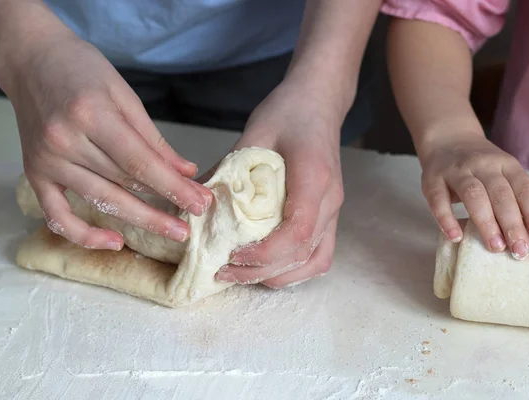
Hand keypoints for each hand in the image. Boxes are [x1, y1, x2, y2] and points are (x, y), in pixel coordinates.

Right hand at [7, 33, 211, 249]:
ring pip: (100, 200)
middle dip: (163, 207)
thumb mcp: (124, 95)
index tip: (199, 203)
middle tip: (191, 226)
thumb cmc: (82, 70)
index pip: (140, 163)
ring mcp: (46, 161)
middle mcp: (65, 141)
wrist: (30, 59)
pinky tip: (114, 242)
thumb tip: (185, 173)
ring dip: (139, 220)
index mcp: (91, 114)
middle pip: (123, 184)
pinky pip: (57, 215)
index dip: (172, 187)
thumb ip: (153, 138)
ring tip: (172, 232)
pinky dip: (83, 235)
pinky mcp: (34, 174)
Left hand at [213, 81, 344, 287]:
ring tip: (244, 274)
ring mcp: (334, 209)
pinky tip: (268, 267)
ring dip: (279, 275)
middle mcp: (330, 199)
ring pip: (316, 261)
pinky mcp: (330, 214)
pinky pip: (320, 254)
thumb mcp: (253, 134)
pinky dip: (295, 269)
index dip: (264, 253)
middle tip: (224, 272)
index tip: (232, 255)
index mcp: (314, 176)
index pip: (296, 231)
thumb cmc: (288, 113)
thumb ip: (228, 169)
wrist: (319, 102)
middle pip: (303, 253)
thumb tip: (193, 200)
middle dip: (261, 271)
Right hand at [419, 134, 528, 258]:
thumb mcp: (500, 173)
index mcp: (505, 164)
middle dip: (511, 224)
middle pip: (500, 194)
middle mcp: (482, 164)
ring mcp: (455, 171)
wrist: (446, 140)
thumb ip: (512, 197)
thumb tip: (527, 233)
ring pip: (474, 195)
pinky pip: (439, 201)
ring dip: (486, 223)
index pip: (523, 187)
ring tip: (495, 247)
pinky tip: (456, 237)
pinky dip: (447, 219)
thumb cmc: (478, 167)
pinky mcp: (432, 180)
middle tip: (518, 250)